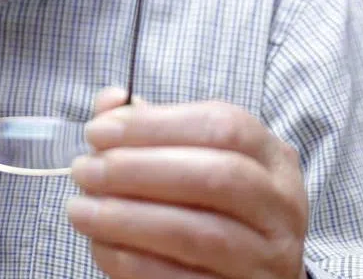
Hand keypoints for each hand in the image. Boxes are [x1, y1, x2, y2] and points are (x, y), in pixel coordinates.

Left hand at [67, 87, 308, 278]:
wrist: (243, 272)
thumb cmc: (208, 203)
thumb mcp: (191, 156)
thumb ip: (150, 126)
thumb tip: (109, 101)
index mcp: (271, 157)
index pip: (222, 126)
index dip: (154, 125)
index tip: (97, 132)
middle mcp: (281, 206)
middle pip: (215, 177)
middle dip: (137, 170)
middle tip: (84, 171)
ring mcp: (268, 258)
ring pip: (199, 234)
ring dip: (127, 218)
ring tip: (81, 210)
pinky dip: (134, 262)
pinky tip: (100, 246)